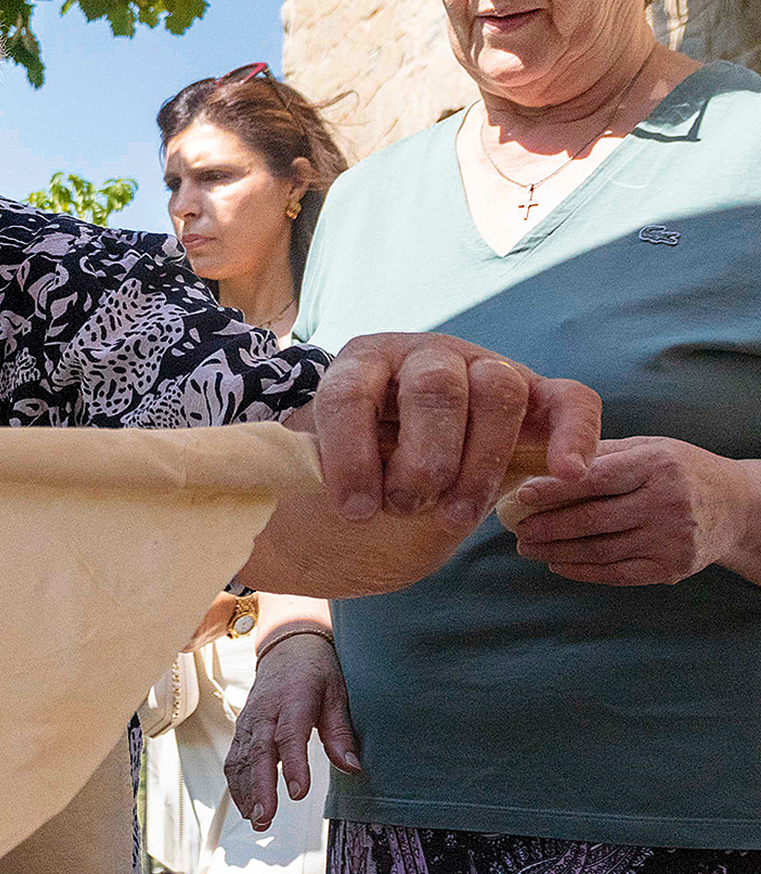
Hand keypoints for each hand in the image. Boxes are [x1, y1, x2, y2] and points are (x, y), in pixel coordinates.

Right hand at [224, 634, 360, 830]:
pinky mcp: (243, 727)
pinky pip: (235, 757)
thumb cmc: (317, 669)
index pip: (290, 734)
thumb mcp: (337, 693)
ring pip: (241, 757)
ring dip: (246, 791)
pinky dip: (237, 783)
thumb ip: (340, 732)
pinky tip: (246, 806)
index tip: (298, 792)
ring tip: (257, 820)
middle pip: (258, 751)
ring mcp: (249, 719)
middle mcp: (265, 710)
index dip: (293, 764)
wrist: (287, 645)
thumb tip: (352, 767)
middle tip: (265, 816)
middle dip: (260, 786)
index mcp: (293, 698)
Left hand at [310, 331, 599, 532]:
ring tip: (455, 516)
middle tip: (408, 507)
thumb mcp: (328, 474)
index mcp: (361, 364)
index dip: (351, 454)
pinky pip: (569, 398)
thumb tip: (298, 494)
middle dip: (424, 460)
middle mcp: (423, 357)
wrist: (405, 476)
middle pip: (436, 388)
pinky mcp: (535, 397)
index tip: (354, 510)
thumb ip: (318, 474)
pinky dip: (575, 433)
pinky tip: (566, 473)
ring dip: (481, 463)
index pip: (351, 391)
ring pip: (498, 391)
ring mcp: (482, 370)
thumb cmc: (361, 477)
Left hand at [499, 437, 760, 585]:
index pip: (596, 480)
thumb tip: (541, 459)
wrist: (737, 506)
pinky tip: (557, 563)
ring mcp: (672, 540)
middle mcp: (669, 503)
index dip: (554, 490)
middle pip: (593, 520)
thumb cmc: (681, 469)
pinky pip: (617, 574)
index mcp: (658, 465)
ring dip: (557, 552)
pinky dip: (582, 571)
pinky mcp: (672, 568)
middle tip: (515, 528)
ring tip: (527, 547)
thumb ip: (600, 453)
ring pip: (600, 551)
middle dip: (547, 526)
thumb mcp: (648, 447)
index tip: (520, 496)